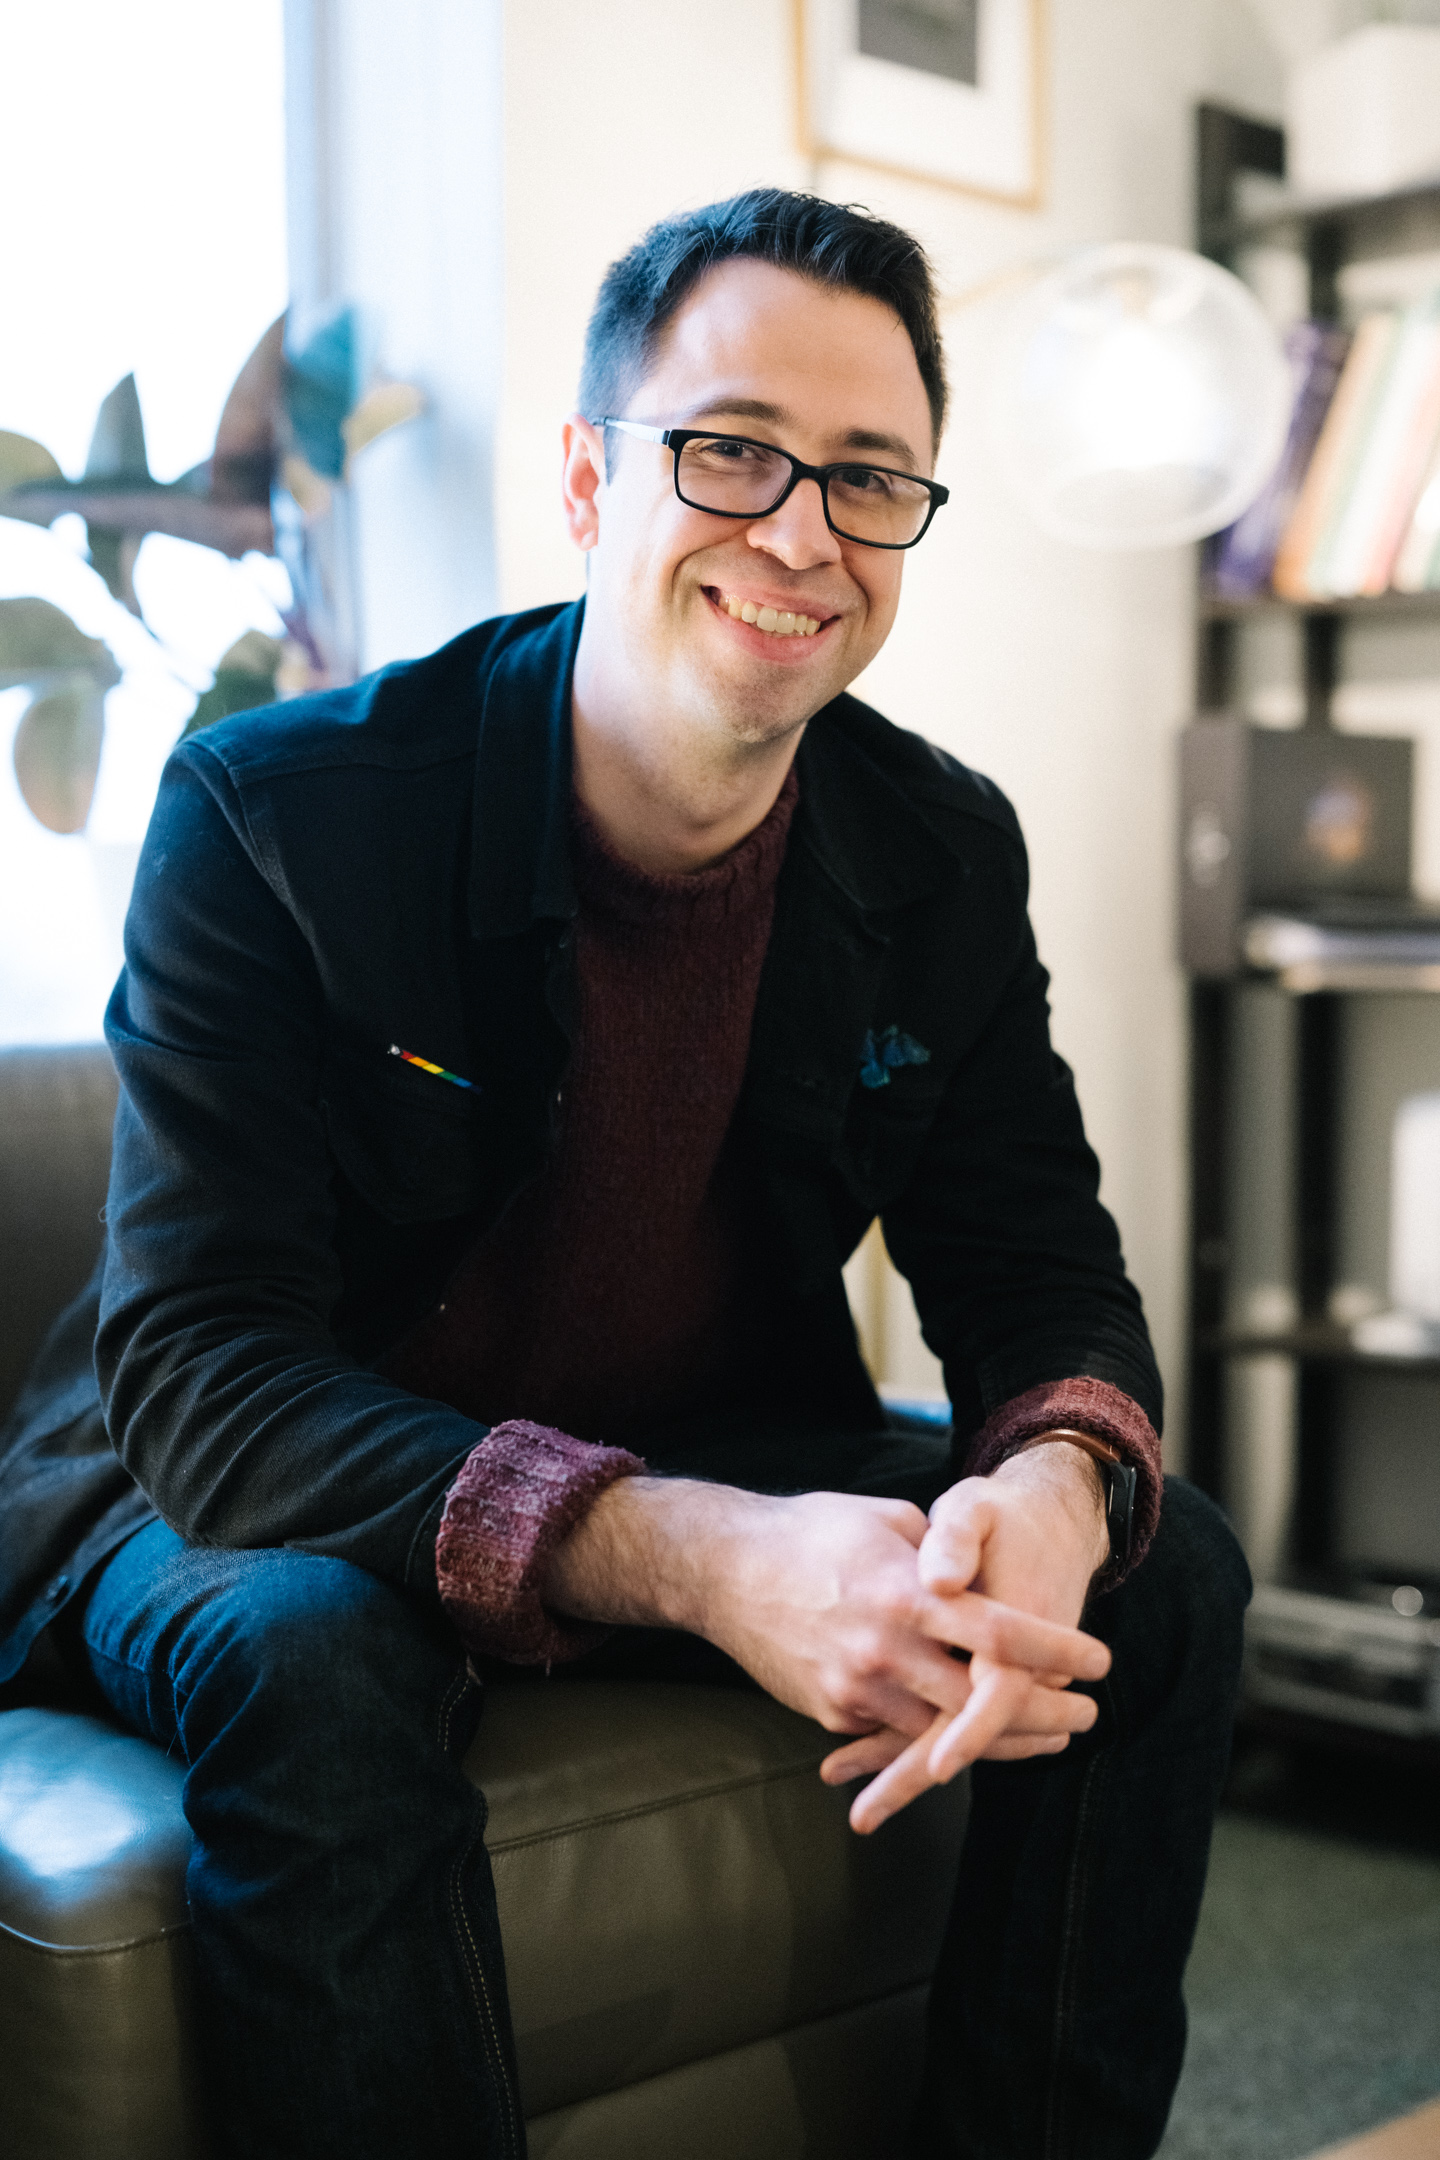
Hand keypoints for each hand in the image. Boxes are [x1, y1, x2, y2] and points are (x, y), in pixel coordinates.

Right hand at [541, 1469, 1108, 1807]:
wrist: (723, 1571)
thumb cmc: (810, 1532)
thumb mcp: (884, 1520)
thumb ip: (940, 1548)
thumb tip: (980, 1571)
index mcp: (905, 1591)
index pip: (999, 1631)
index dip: (1055, 1650)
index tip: (1099, 1660)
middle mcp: (885, 1648)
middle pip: (983, 1701)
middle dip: (1044, 1714)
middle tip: (1086, 1716)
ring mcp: (856, 1688)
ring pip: (945, 1734)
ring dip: (1001, 1740)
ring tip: (1048, 1738)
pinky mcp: (831, 1712)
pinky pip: (897, 1734)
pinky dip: (939, 1738)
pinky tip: (975, 1738)